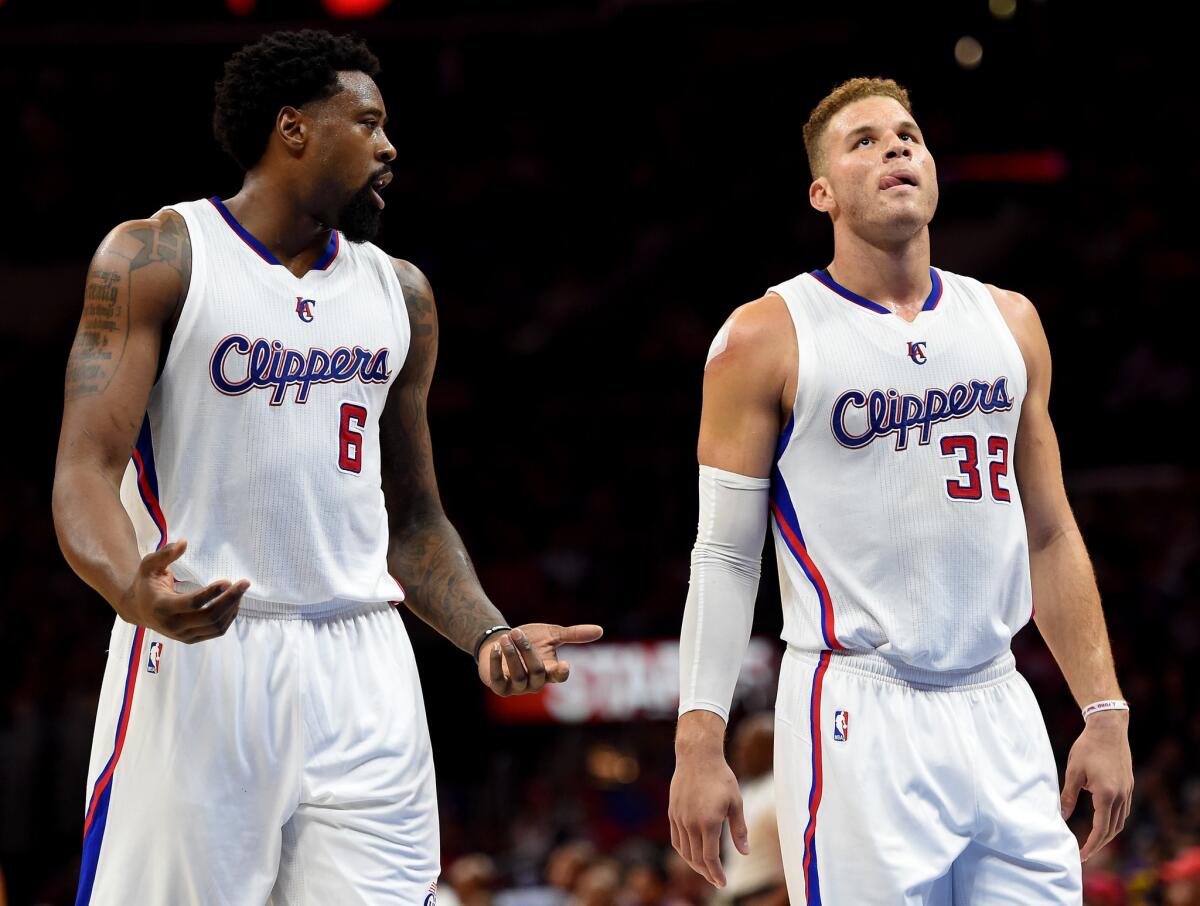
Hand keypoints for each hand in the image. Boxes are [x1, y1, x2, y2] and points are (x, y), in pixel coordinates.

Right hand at [116, 539, 249, 642]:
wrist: (137, 609)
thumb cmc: (146, 583)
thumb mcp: (150, 565)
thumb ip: (165, 554)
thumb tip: (184, 542)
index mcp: (162, 607)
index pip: (192, 603)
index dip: (211, 593)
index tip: (228, 581)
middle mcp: (173, 625)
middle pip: (209, 616)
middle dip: (230, 599)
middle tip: (244, 583)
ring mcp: (183, 635)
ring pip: (215, 627)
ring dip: (232, 608)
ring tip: (240, 591)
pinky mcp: (191, 639)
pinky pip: (215, 631)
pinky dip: (228, 618)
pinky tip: (234, 603)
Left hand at [477, 622, 602, 695]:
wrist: (501, 642)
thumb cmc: (530, 640)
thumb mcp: (552, 634)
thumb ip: (574, 634)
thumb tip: (600, 630)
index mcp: (550, 671)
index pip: (559, 677)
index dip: (561, 673)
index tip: (564, 664)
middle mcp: (535, 683)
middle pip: (536, 671)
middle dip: (527, 651)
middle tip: (518, 633)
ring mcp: (517, 687)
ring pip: (518, 675)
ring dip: (512, 655)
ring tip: (506, 637)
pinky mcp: (499, 686)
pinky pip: (497, 679)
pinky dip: (496, 663)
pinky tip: (495, 648)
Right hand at [669, 711, 748, 888]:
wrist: (697, 757)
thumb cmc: (721, 778)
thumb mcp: (736, 802)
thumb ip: (739, 830)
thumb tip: (745, 853)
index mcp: (709, 822)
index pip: (710, 858)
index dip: (716, 873)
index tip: (722, 883)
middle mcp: (691, 823)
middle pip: (696, 858)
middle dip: (707, 873)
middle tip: (716, 881)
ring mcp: (679, 818)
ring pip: (684, 851)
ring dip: (694, 865)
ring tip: (706, 870)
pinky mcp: (673, 813)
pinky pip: (676, 840)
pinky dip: (684, 851)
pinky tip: (692, 854)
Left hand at [1060, 710, 1132, 860]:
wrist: (1108, 728)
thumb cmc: (1087, 747)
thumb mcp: (1073, 772)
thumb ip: (1068, 796)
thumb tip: (1061, 816)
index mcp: (1107, 795)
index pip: (1101, 830)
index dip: (1091, 846)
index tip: (1081, 855)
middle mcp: (1121, 796)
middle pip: (1113, 830)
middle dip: (1099, 844)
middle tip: (1085, 853)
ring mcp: (1128, 791)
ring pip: (1120, 822)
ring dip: (1108, 834)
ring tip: (1093, 841)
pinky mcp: (1129, 786)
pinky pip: (1123, 811)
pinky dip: (1113, 821)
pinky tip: (1103, 821)